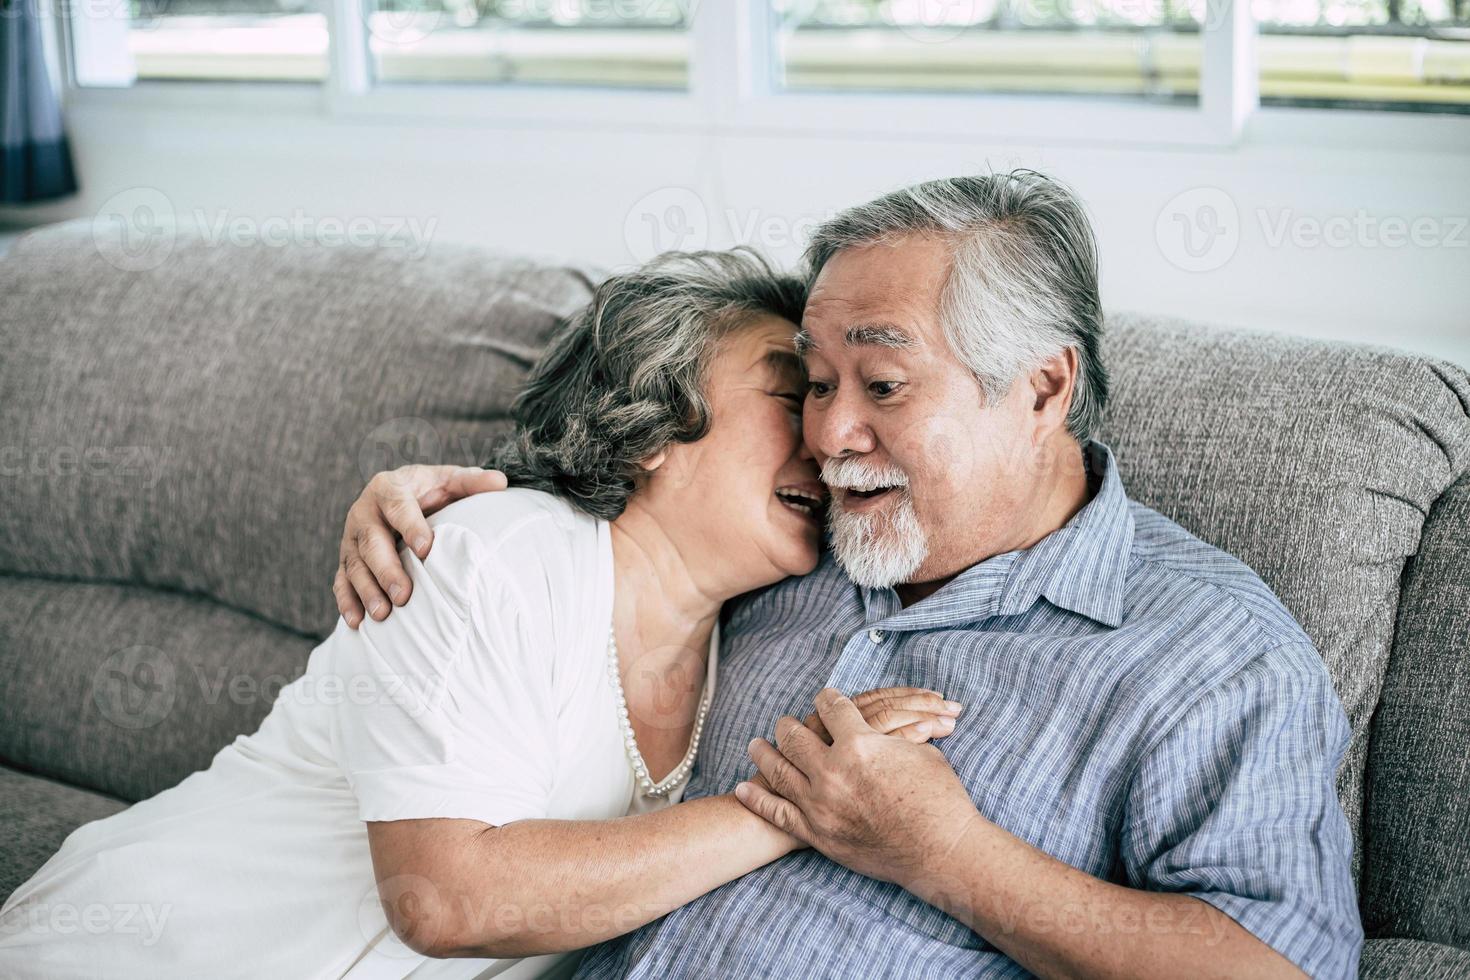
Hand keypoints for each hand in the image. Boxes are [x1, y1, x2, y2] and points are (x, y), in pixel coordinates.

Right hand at [333, 464, 507, 627]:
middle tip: (404, 596)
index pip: (398, 507)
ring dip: (367, 591)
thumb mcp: (448, 480)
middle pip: (371, 542)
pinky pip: (341, 580)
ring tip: (383, 614)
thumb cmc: (428, 490)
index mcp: (389, 489)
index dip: (411, 527)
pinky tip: (358, 622)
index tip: (426, 549)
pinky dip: (347, 601)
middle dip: (386, 570)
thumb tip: (500, 482)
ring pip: (355, 565)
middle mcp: (364, 512)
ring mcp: (351, 538)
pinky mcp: (346, 558)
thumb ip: (471, 482)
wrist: (395, 495)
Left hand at [736, 688, 983, 891]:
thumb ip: (896, 737)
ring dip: (764, 754)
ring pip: (779, 769)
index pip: (832, 708)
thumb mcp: (922, 753)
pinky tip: (742, 789)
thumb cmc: (941, 801)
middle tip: (784, 723)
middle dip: (789, 725)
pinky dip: (757, 800)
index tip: (825, 698)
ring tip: (756, 745)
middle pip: (795, 736)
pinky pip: (777, 813)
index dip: (829, 699)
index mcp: (859, 744)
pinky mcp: (817, 834)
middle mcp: (832, 771)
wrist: (941, 853)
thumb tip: (890, 729)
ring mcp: (820, 804)